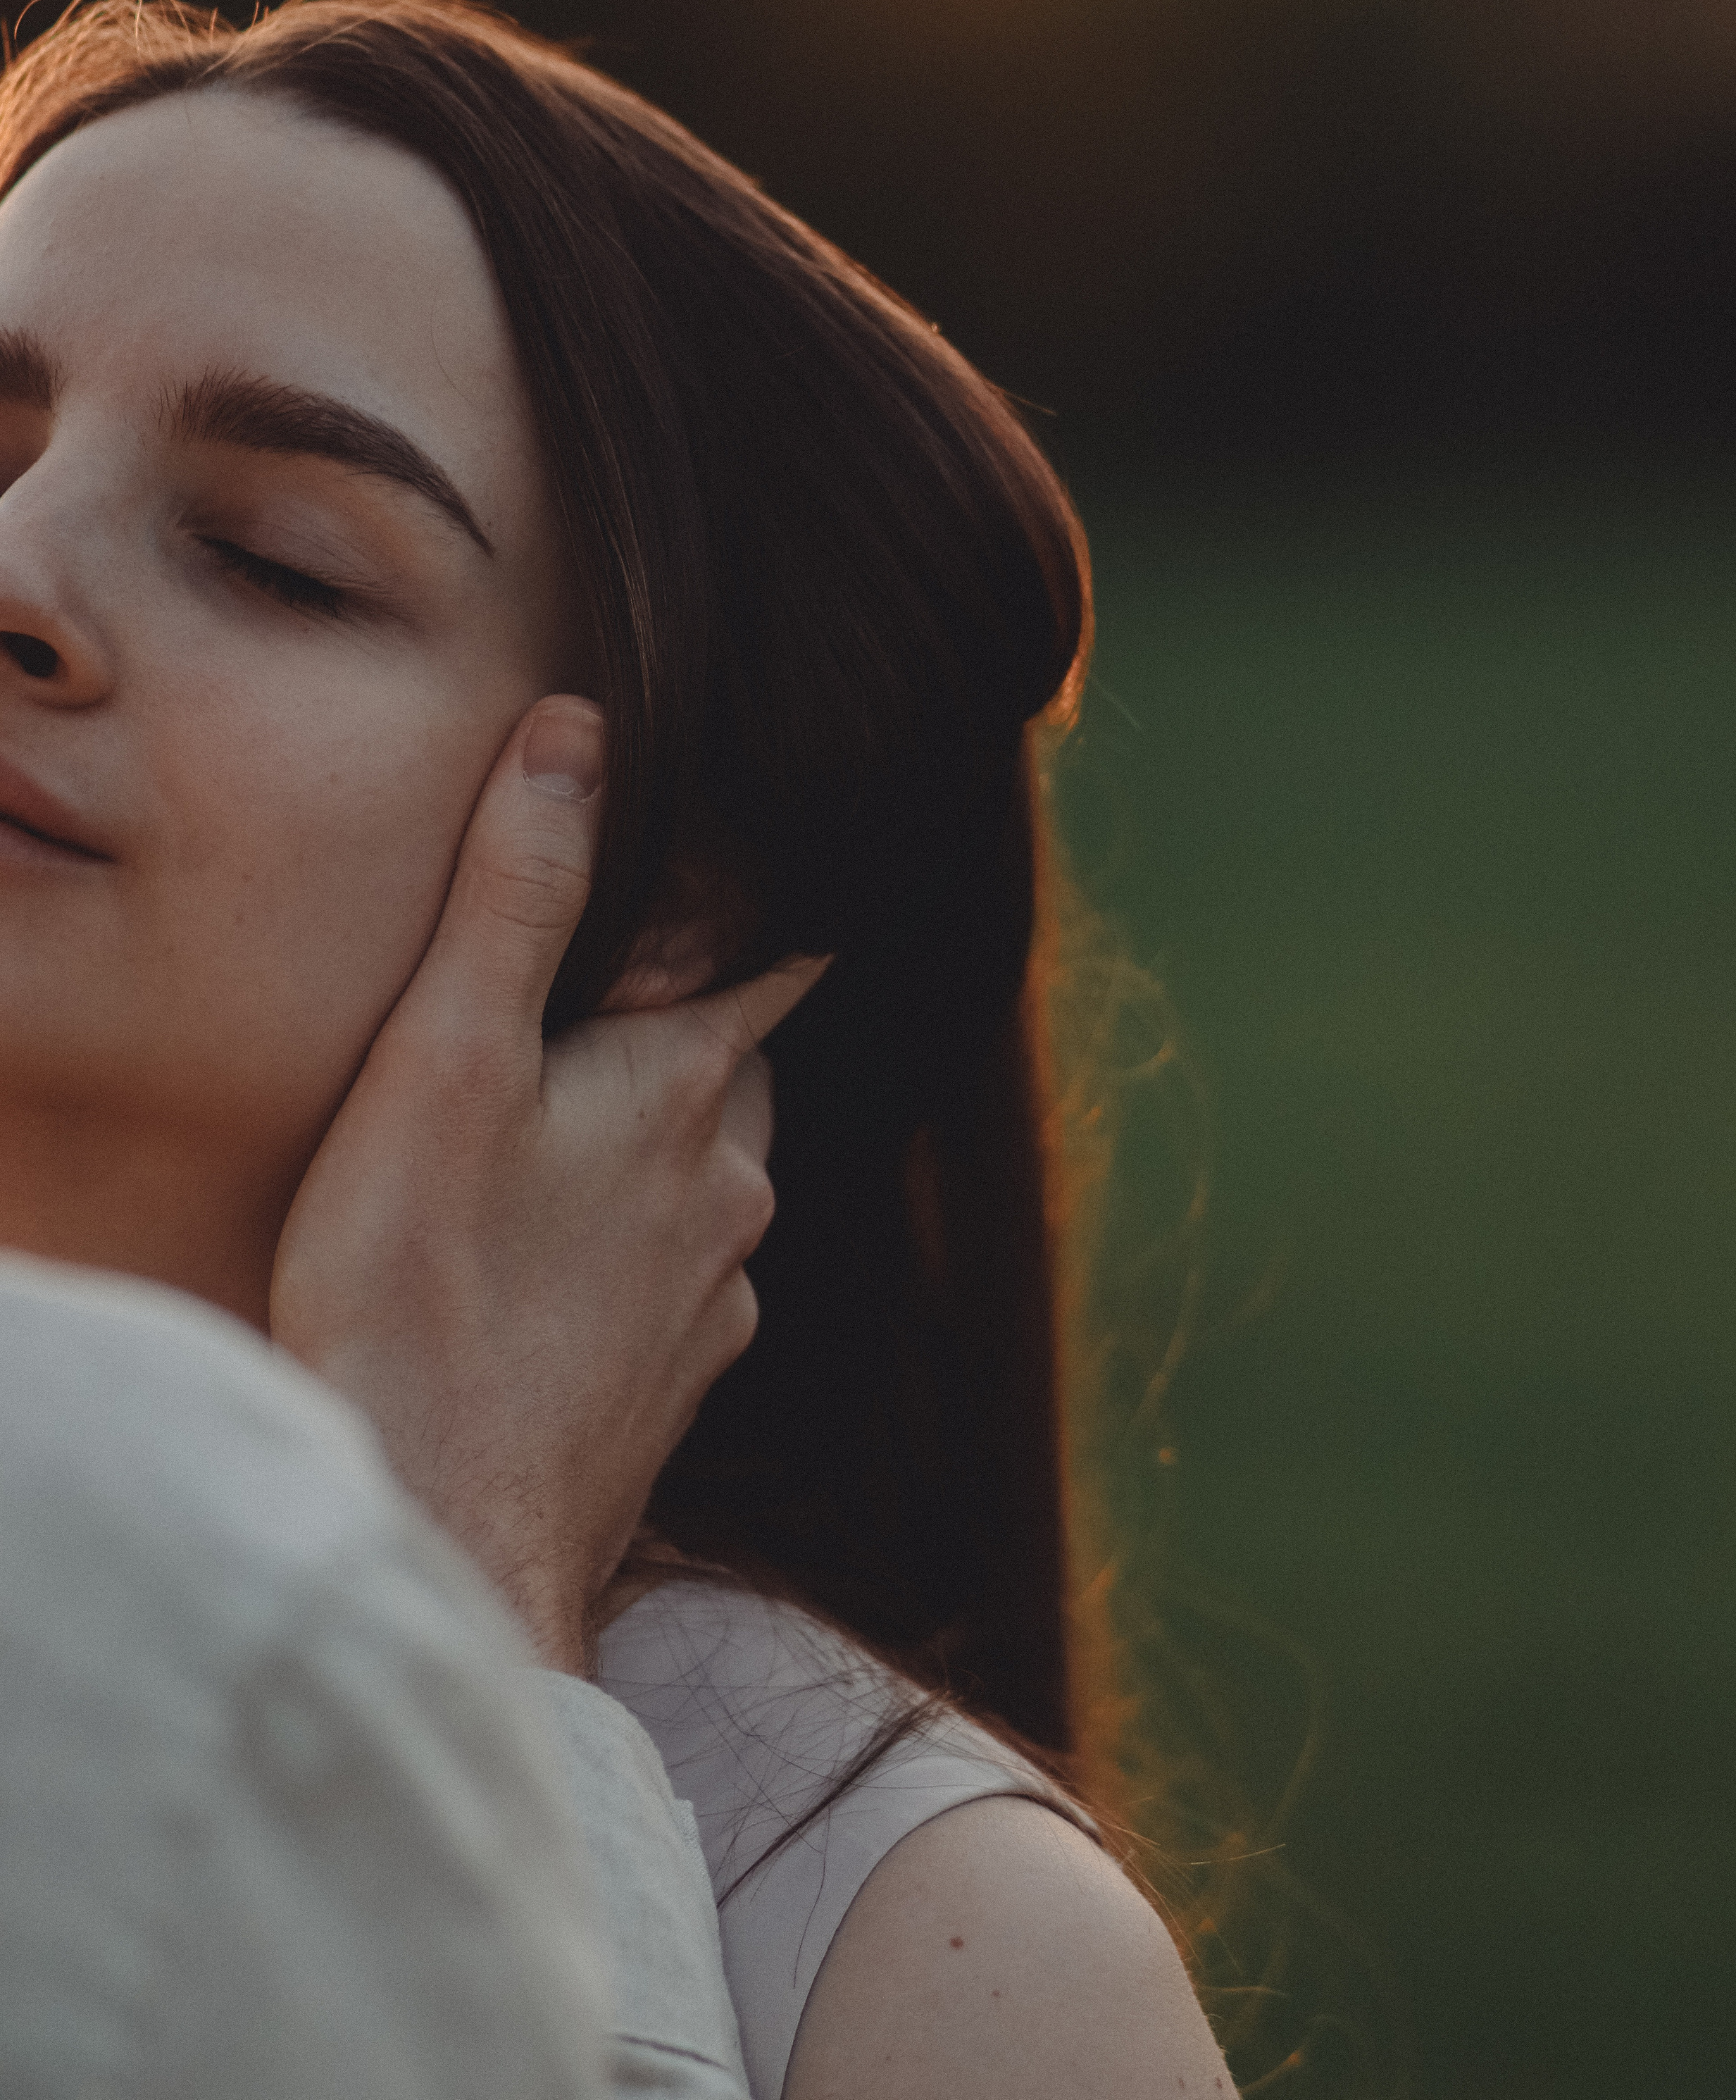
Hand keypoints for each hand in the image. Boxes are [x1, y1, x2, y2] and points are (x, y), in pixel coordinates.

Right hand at [270, 695, 824, 1673]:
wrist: (445, 1540)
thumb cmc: (418, 1292)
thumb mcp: (446, 1060)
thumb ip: (520, 895)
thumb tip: (579, 736)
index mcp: (688, 1085)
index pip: (777, 954)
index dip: (771, 904)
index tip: (776, 867)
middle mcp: (732, 1187)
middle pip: (741, 1068)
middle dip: (693, 1030)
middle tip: (613, 1004)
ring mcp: (713, 1303)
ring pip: (710, 1184)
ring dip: (657, 1154)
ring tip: (560, 1146)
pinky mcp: (672, 1395)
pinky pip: (675, 1290)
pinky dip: (630, 1262)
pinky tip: (551, 1283)